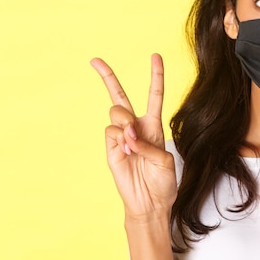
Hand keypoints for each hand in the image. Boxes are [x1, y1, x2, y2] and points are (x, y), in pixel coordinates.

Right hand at [90, 54, 176, 221]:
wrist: (150, 203)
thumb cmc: (163, 182)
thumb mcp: (165, 160)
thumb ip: (148, 143)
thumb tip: (127, 133)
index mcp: (153, 126)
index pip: (154, 95)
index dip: (156, 75)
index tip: (155, 55)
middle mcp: (136, 127)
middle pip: (119, 96)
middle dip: (107, 77)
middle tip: (94, 60)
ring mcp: (121, 137)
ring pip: (116, 111)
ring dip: (126, 120)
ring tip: (132, 140)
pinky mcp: (110, 149)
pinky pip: (111, 130)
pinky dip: (121, 137)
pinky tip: (126, 150)